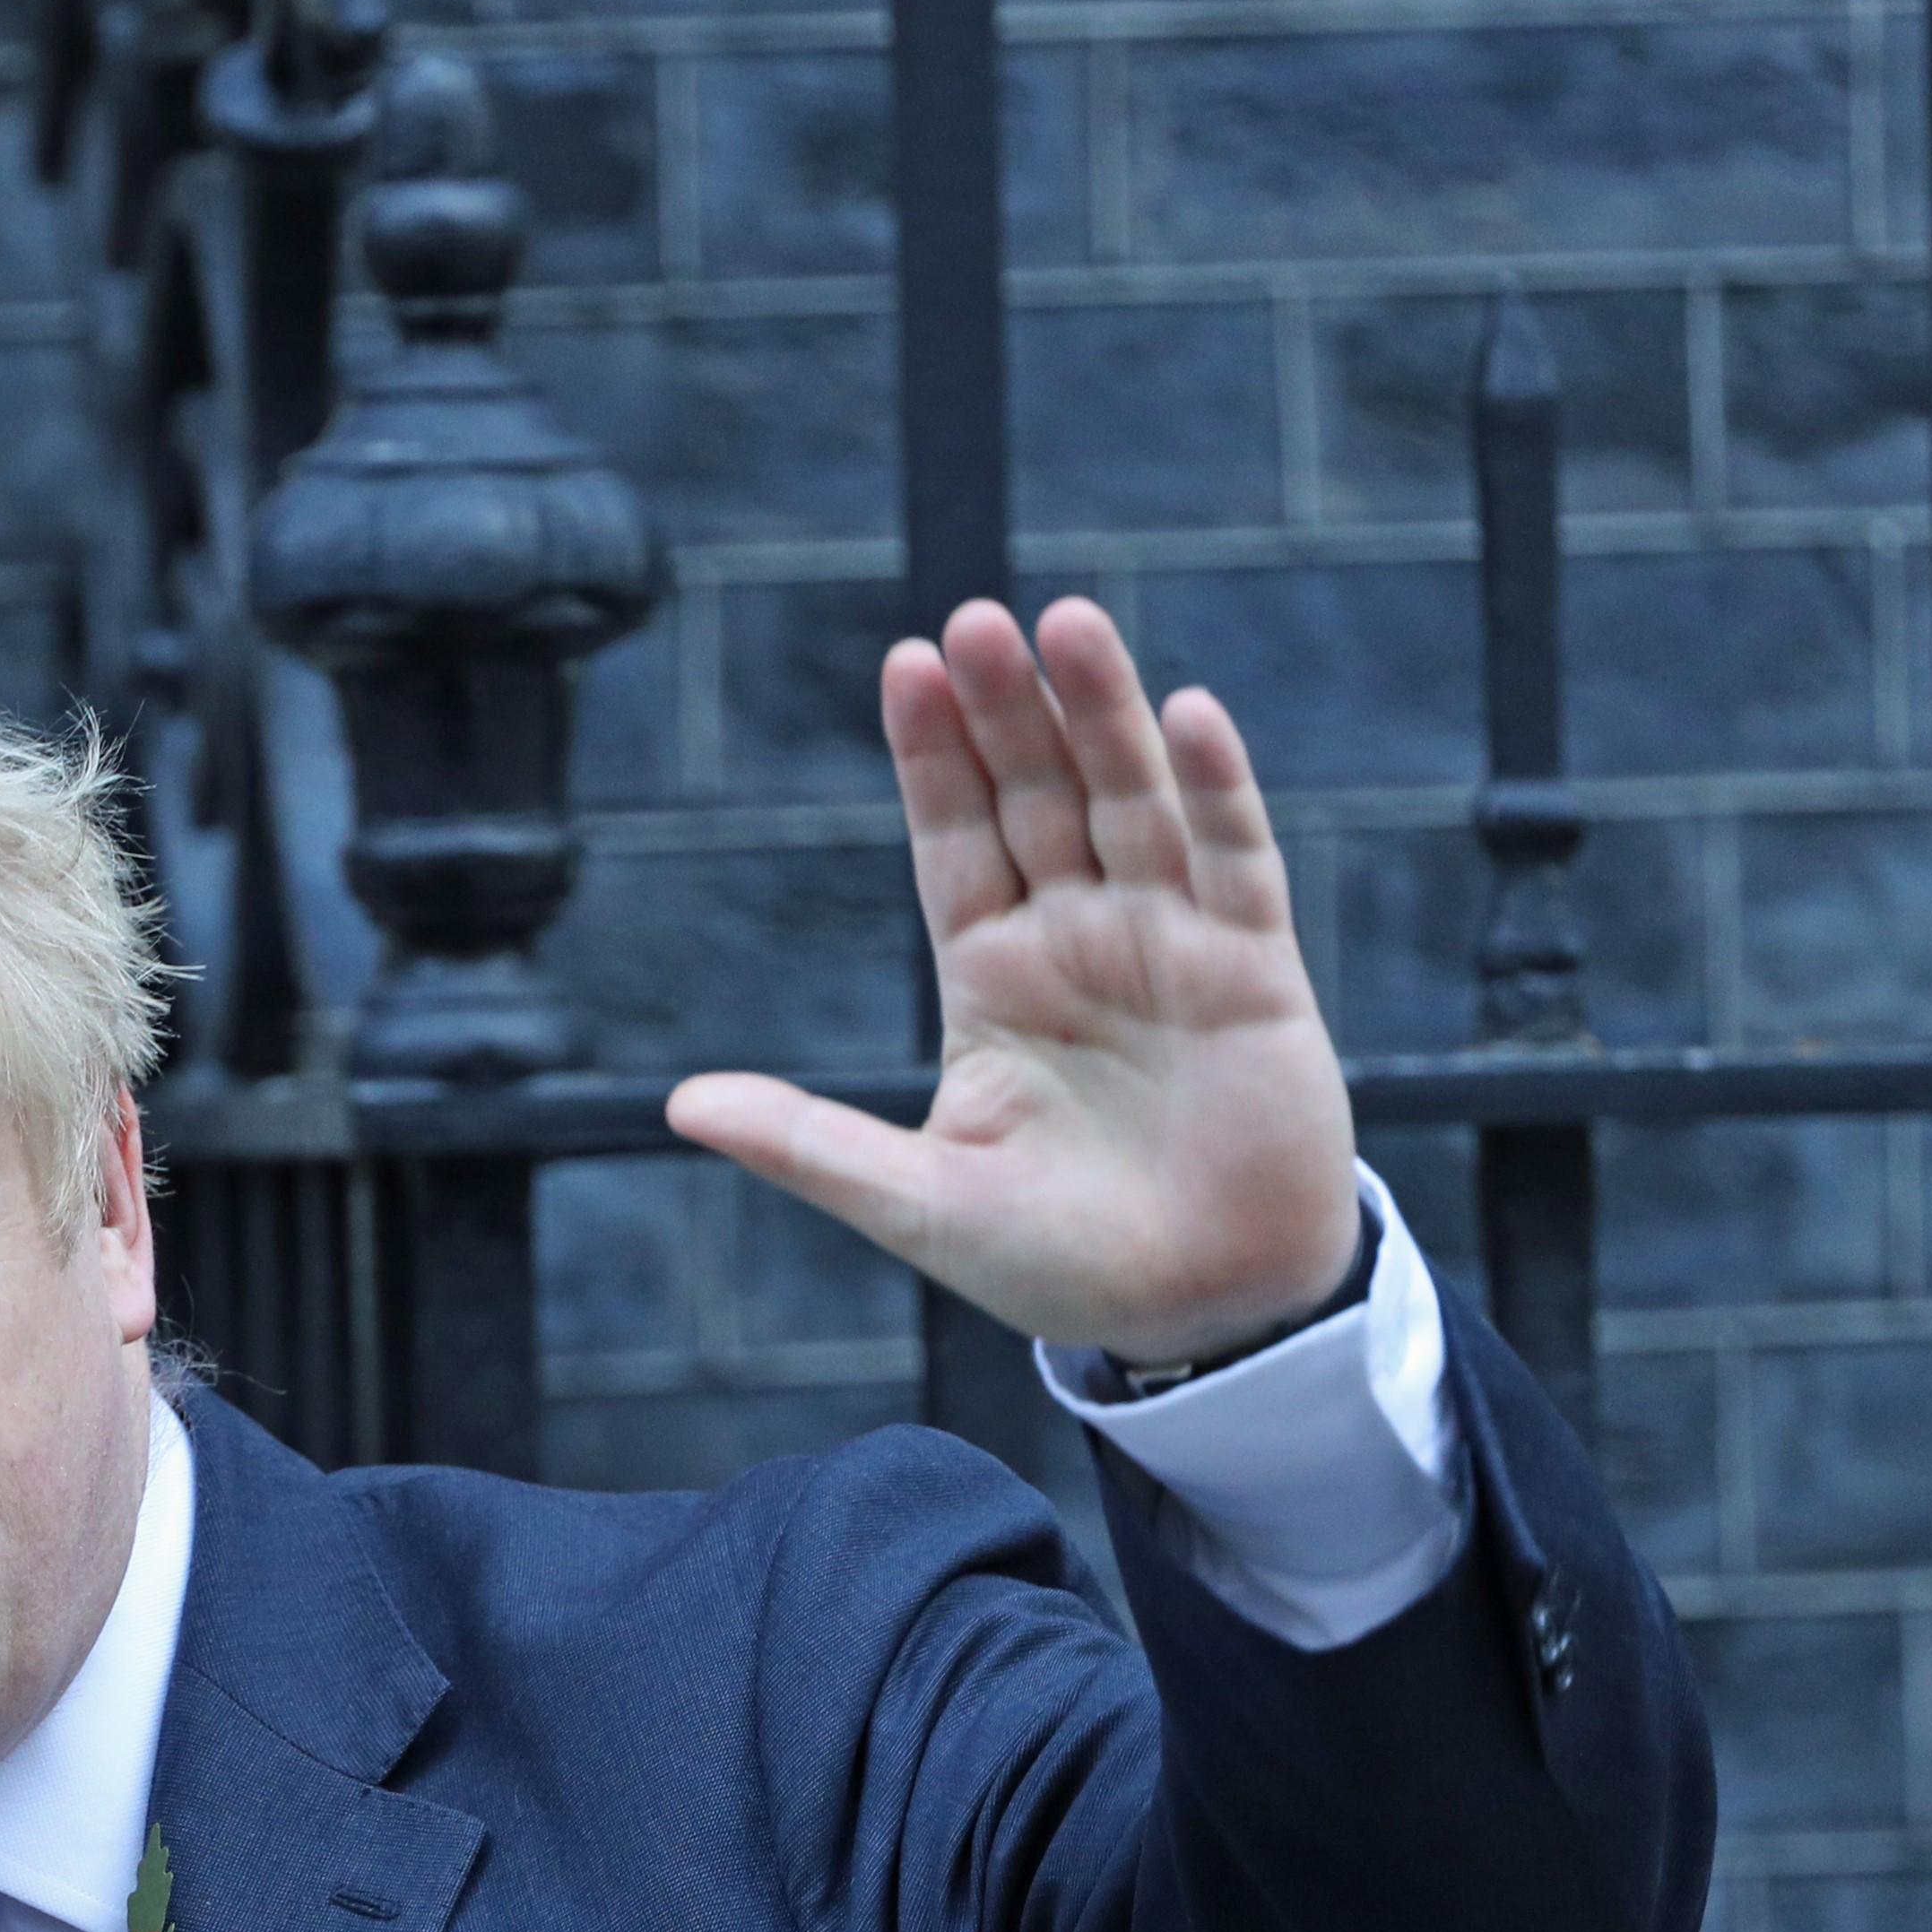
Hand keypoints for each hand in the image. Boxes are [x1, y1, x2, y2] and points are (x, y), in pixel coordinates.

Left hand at [662, 598, 1364, 1367]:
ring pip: (1131, 802)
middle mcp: (1076, 939)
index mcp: (990, 977)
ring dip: (1103, 714)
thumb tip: (676, 1106)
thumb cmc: (1056, 1260)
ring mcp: (1167, 945)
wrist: (1198, 1313)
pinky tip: (1186, 716)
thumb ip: (807, 1144)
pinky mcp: (1254, 971)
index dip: (932, 755)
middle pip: (1036, 796)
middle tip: (971, 618)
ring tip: (1065, 624)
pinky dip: (1215, 791)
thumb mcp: (915, 1204)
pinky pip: (1234, 862)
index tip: (904, 663)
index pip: (952, 840)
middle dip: (1004, 710)